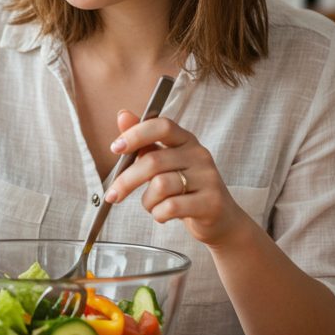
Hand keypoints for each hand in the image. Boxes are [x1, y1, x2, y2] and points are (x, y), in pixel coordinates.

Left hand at [100, 110, 252, 247]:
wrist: (221, 218)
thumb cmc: (187, 188)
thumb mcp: (165, 163)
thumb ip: (144, 141)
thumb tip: (123, 116)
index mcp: (186, 140)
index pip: (162, 126)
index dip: (136, 134)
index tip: (115, 148)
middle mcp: (199, 155)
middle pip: (153, 161)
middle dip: (126, 180)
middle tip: (113, 195)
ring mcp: (207, 178)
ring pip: (160, 186)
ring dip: (147, 201)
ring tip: (152, 205)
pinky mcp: (211, 202)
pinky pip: (171, 207)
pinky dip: (158, 214)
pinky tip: (162, 214)